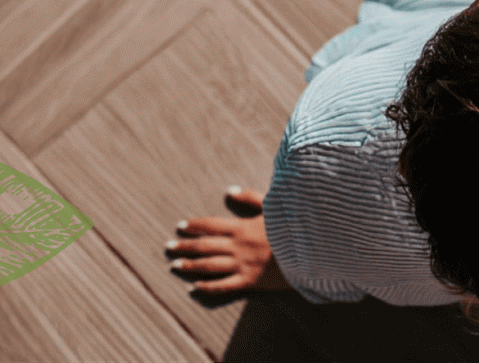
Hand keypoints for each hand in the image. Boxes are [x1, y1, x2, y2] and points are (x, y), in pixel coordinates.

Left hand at [167, 186, 290, 294]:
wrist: (310, 248)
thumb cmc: (293, 226)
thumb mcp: (273, 205)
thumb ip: (250, 197)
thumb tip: (229, 190)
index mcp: (241, 226)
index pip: (210, 225)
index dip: (194, 225)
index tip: (180, 226)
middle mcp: (237, 246)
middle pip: (204, 245)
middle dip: (184, 246)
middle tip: (168, 247)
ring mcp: (242, 264)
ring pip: (209, 265)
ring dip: (190, 265)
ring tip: (175, 265)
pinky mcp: (249, 281)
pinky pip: (224, 286)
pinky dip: (208, 287)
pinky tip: (195, 287)